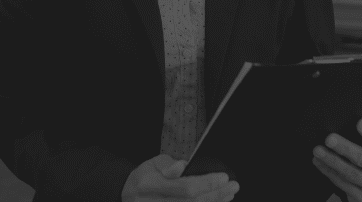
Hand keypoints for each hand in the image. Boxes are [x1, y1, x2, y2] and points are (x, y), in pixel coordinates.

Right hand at [122, 154, 239, 201]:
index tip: (223, 177)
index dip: (206, 184)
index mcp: (150, 186)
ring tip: (228, 194)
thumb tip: (182, 166)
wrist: (128, 196)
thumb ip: (167, 166)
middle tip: (233, 186)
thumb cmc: (144, 178)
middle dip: (216, 195)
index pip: (185, 188)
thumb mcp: (152, 164)